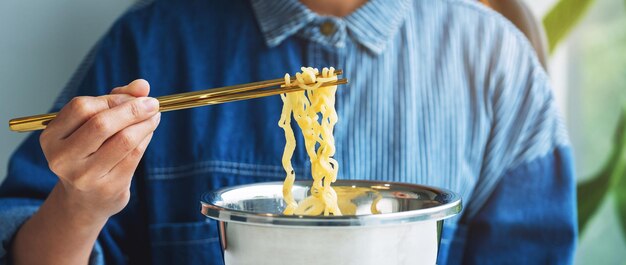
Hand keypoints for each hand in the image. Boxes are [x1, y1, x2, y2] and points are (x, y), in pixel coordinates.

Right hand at [39, 79, 159, 223]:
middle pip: (101, 124)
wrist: (86, 199)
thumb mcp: (93, 124)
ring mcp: (84, 176)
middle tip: (153, 103)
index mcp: (51, 137)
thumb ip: (115, 100)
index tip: (135, 96)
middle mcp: (63, 158)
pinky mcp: (108, 188)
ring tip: (155, 116)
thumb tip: (142, 85)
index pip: (82, 108)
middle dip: (133, 109)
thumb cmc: (90, 152)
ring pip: (123, 140)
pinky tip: (149, 132)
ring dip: (145, 124)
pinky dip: (145, 139)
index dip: (113, 99)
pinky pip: (134, 156)